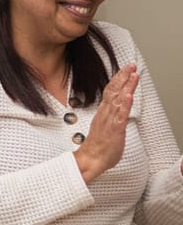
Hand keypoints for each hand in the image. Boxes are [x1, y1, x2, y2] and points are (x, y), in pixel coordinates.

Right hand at [75, 63, 137, 183]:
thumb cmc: (99, 145)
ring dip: (126, 87)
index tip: (126, 68)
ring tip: (133, 75)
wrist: (91, 159)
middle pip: (114, 91)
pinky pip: (120, 116)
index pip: (111, 90)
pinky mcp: (114, 130)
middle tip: (131, 65)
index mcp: (104, 112)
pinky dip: (124, 105)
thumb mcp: (105, 125)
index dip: (119, 78)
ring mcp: (110, 121)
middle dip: (123, 77)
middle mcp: (106, 113)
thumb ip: (110, 114)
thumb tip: (116, 105)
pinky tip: (127, 96)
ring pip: (118, 100)